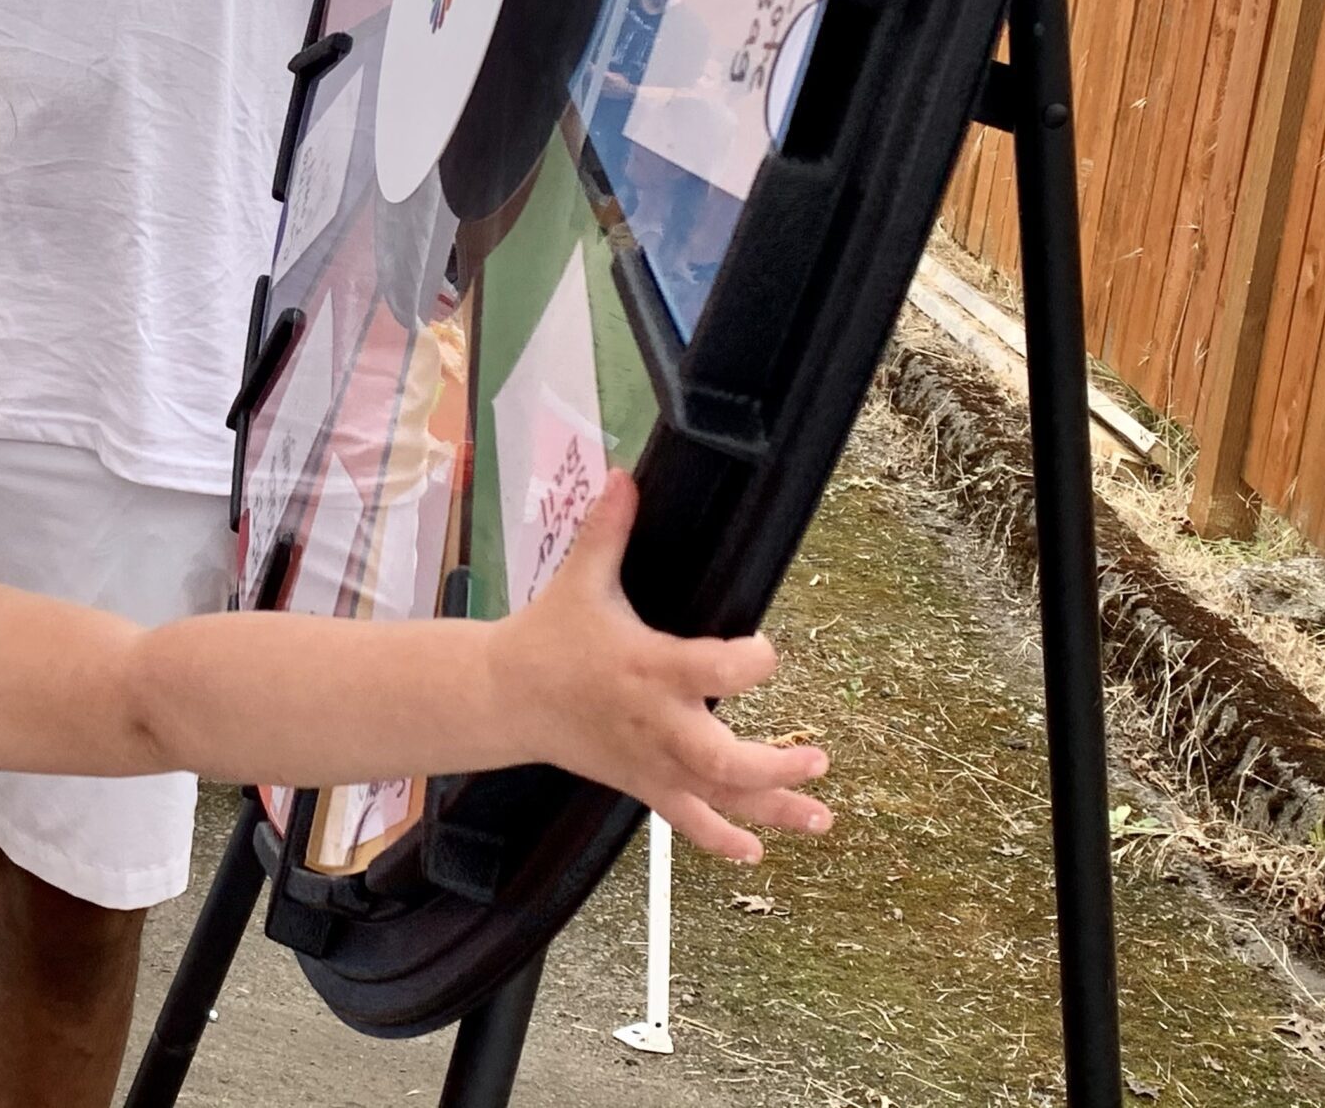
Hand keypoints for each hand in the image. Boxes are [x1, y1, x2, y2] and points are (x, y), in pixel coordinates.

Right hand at [489, 472, 832, 864]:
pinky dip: (720, 839)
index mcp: (648, 666)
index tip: (767, 653)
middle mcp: (656, 722)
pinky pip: (686, 820)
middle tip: (815, 760)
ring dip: (771, 811)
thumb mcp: (580, 580)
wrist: (506, 697)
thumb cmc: (550, 637)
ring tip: (819, 817)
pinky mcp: (643, 783)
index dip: (747, 664)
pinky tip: (756, 849)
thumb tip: (625, 476)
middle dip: (772, 767)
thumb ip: (606, 530)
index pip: (711, 671)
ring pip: (716, 797)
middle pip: (720, 759)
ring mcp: (651, 760)